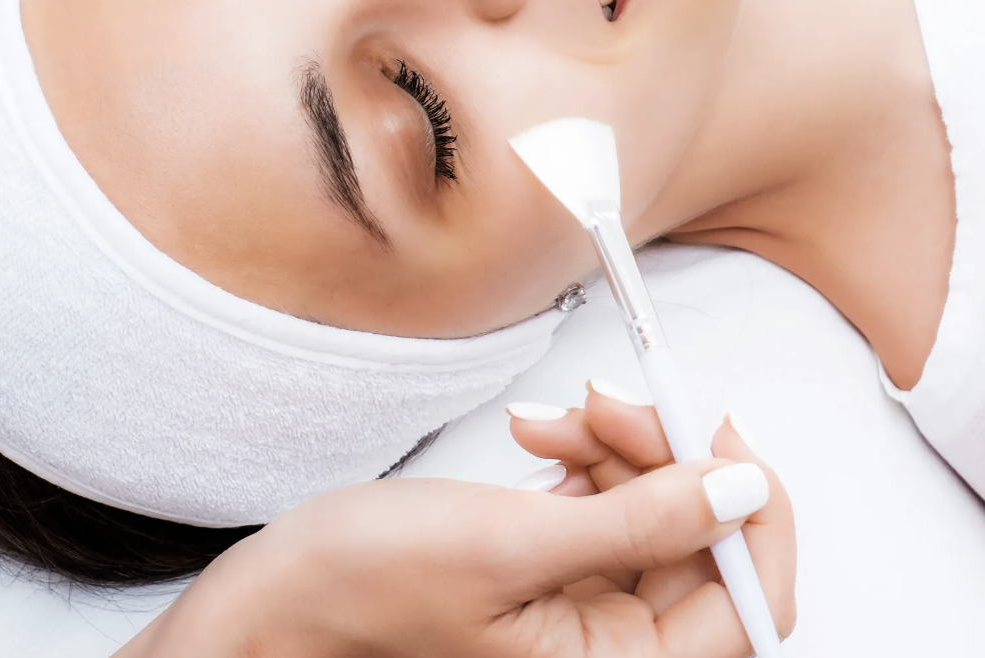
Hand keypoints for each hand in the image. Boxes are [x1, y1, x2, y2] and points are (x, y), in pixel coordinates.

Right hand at [115, 427, 793, 657]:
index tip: (723, 431)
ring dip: (615, 445)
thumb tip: (741, 488)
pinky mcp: (553, 566)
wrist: (282, 591)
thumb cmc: (369, 587)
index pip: (746, 603)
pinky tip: (541, 434)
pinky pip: (604, 499)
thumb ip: (638, 520)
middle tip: (608, 401)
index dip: (751, 511)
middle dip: (661, 455)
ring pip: (650, 506)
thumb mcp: (509, 544)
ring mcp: (583, 604)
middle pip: (697, 538)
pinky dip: (584, 455)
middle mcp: (611, 646)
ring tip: (554, 420)